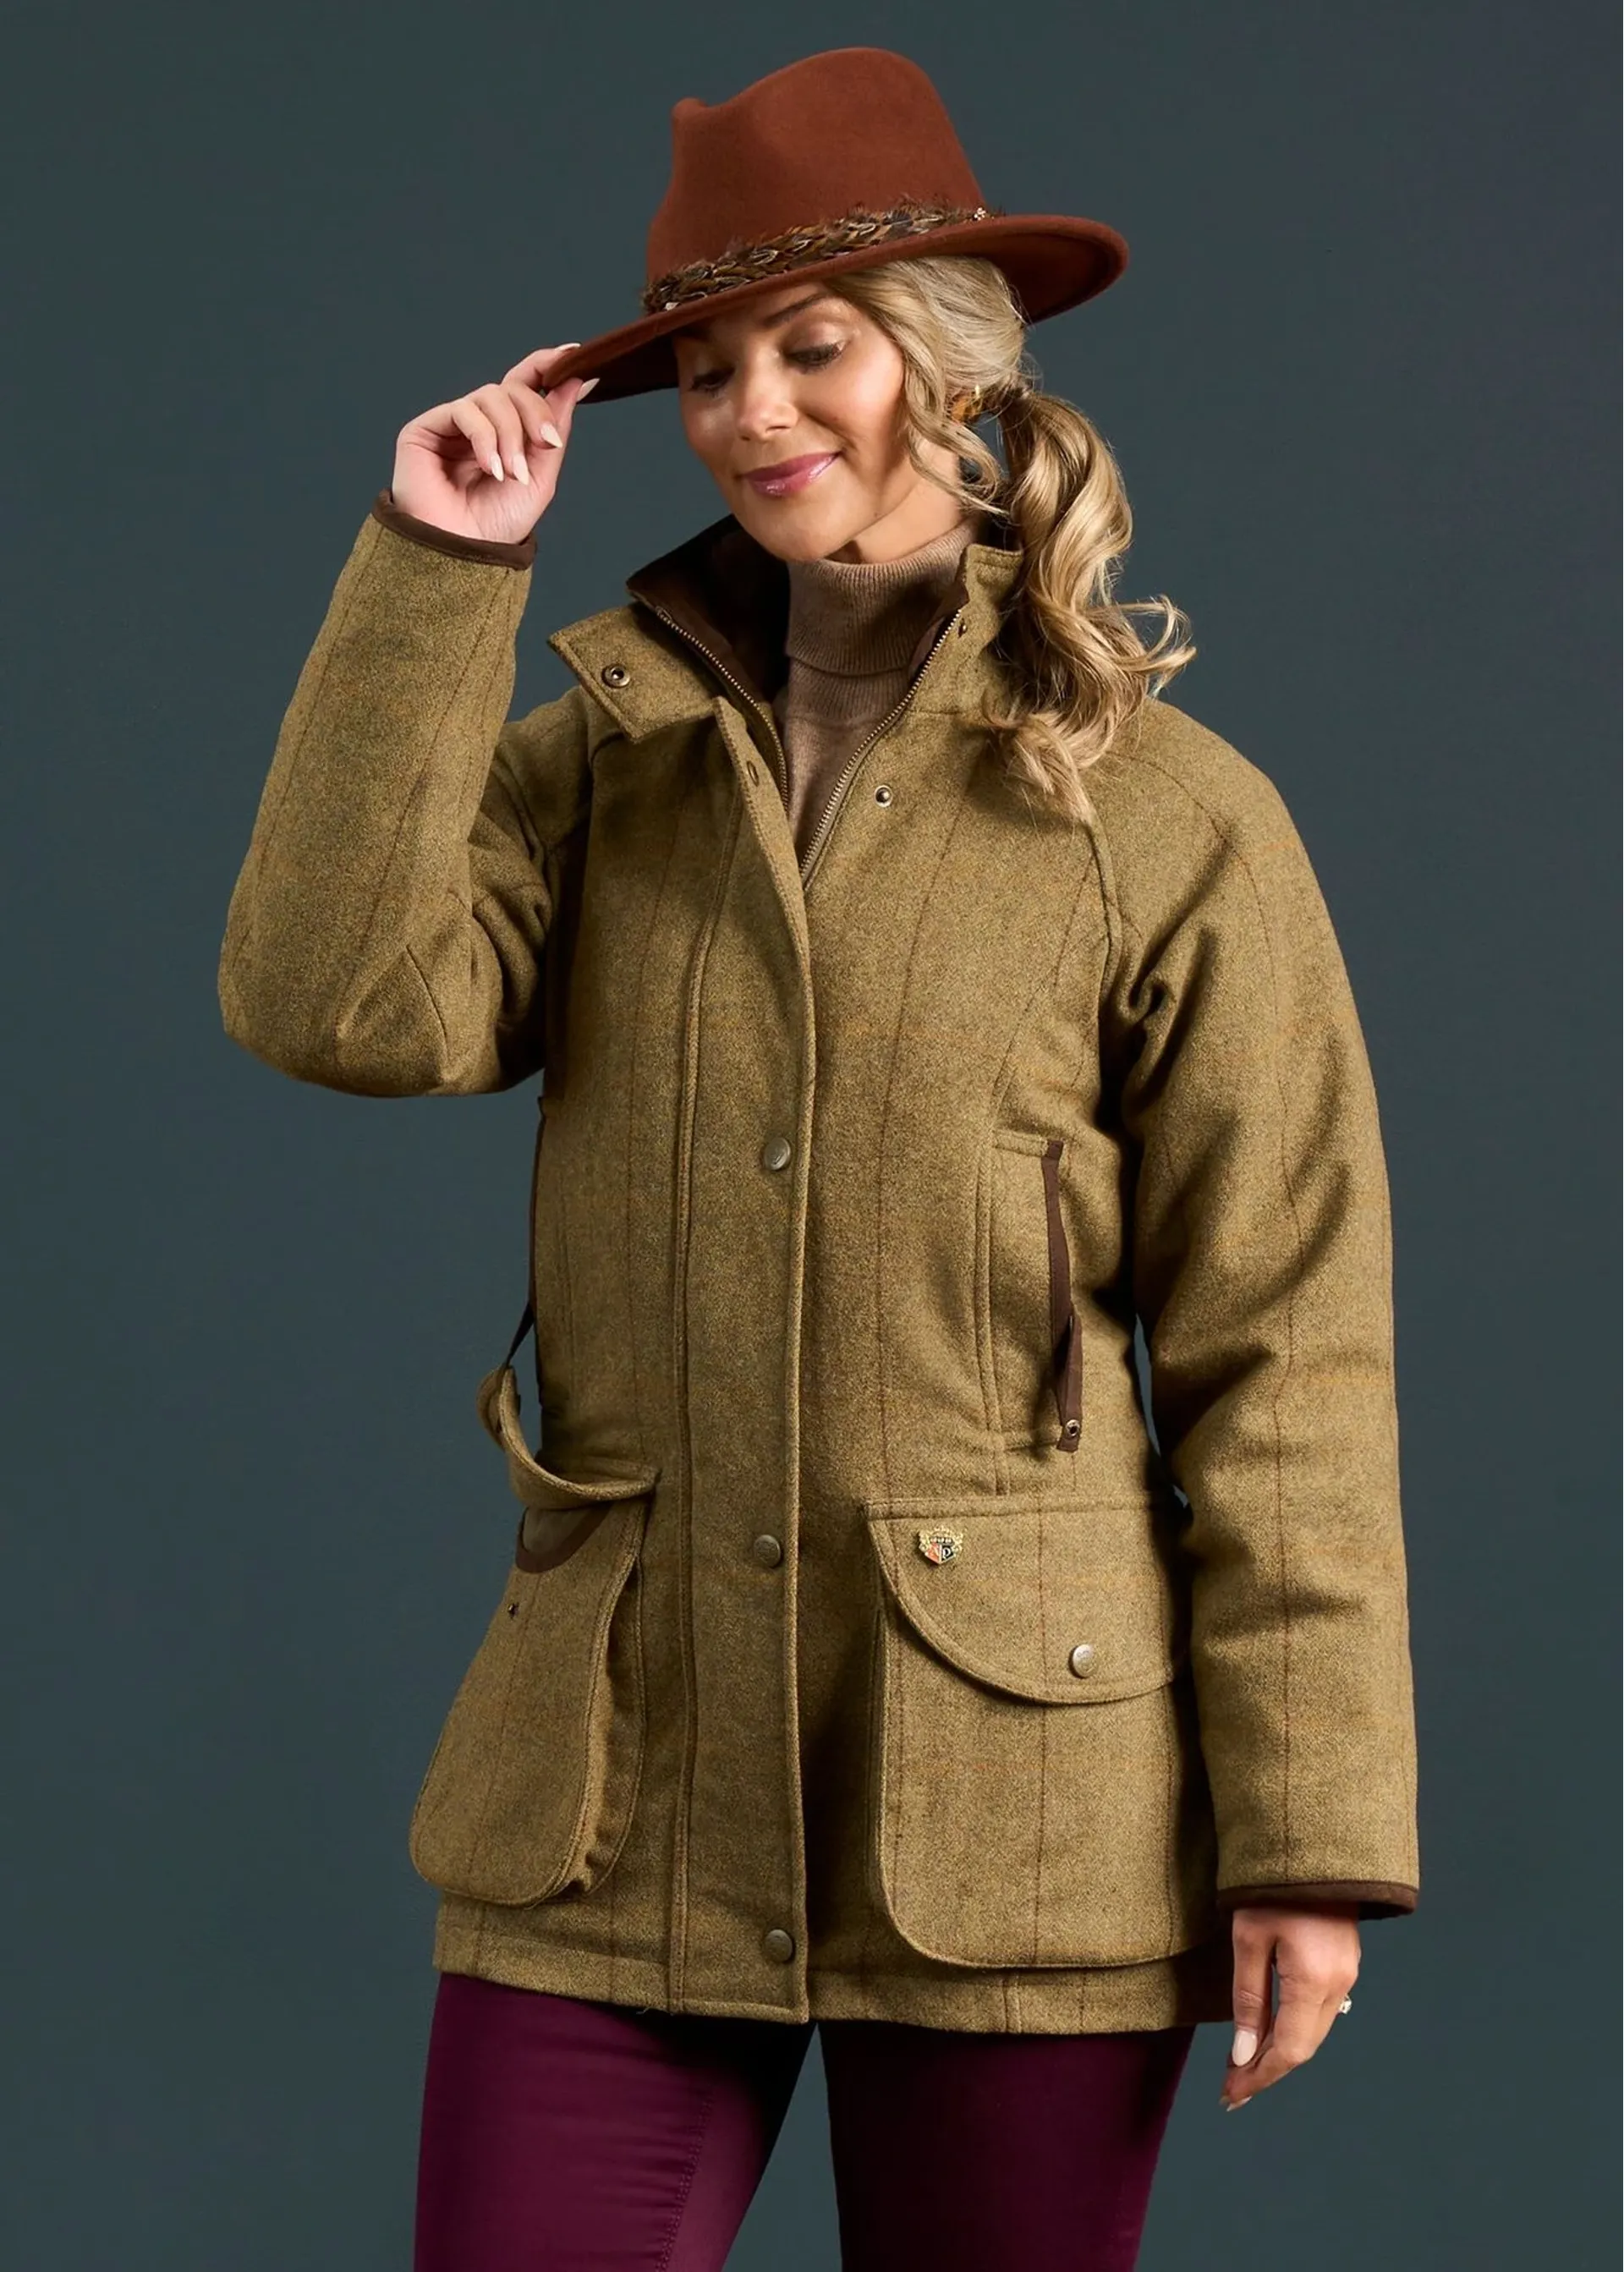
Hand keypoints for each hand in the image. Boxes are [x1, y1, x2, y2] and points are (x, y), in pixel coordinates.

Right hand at [389, 344, 596, 547]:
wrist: (463, 554)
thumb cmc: (498, 523)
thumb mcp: (541, 475)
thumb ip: (554, 427)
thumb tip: (576, 379)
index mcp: (505, 430)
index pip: (525, 384)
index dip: (546, 365)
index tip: (573, 354)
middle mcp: (479, 422)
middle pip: (514, 387)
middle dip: (536, 413)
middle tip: (546, 446)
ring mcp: (452, 424)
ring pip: (492, 396)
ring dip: (510, 435)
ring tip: (512, 474)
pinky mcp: (426, 428)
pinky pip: (465, 410)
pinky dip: (485, 438)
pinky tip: (491, 468)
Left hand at [1220, 1904, 1359, 2109]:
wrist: (1313, 1844)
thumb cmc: (1271, 1884)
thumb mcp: (1248, 1938)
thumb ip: (1248, 1999)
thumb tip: (1244, 2056)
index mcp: (1314, 1981)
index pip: (1289, 2051)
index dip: (1259, 2077)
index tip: (1230, 2095)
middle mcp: (1338, 1985)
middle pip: (1304, 2047)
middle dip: (1267, 2071)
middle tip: (1231, 2089)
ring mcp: (1347, 1975)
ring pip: (1313, 2032)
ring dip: (1280, 2053)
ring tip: (1244, 2068)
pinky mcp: (1344, 1964)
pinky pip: (1319, 2012)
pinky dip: (1293, 2030)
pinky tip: (1270, 2034)